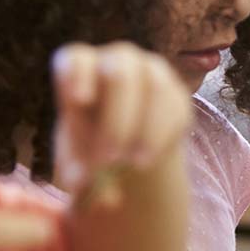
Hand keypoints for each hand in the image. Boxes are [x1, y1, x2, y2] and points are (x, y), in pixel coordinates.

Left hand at [51, 41, 192, 205]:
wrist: (123, 149)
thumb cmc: (87, 147)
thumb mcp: (74, 160)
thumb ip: (78, 173)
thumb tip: (97, 193)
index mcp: (80, 69)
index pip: (76, 57)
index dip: (78, 74)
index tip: (80, 100)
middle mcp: (116, 61)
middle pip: (119, 72)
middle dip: (115, 118)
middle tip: (108, 159)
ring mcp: (150, 71)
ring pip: (153, 86)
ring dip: (144, 128)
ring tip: (133, 164)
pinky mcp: (175, 92)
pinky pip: (174, 106)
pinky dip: (160, 136)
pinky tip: (147, 159)